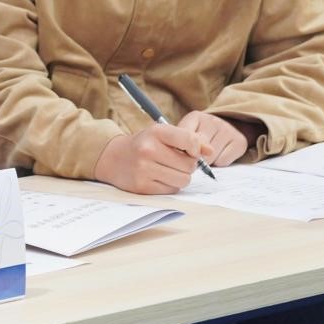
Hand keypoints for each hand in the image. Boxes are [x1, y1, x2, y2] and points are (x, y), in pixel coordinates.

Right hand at [93, 124, 212, 193]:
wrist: (113, 157)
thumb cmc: (144, 145)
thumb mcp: (162, 135)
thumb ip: (188, 140)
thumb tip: (211, 151)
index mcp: (156, 132)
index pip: (190, 140)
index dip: (196, 148)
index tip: (191, 150)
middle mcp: (148, 149)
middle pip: (190, 165)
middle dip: (187, 165)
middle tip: (173, 161)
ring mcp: (144, 169)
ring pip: (183, 180)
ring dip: (179, 177)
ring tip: (166, 170)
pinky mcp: (142, 187)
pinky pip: (172, 190)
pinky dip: (169, 186)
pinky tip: (157, 178)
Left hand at [177, 110, 248, 166]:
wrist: (231, 125)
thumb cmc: (202, 132)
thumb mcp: (188, 132)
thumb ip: (181, 142)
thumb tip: (182, 157)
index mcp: (195, 116)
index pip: (184, 137)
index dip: (182, 150)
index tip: (183, 155)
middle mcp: (212, 120)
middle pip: (198, 149)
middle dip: (194, 158)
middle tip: (195, 157)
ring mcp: (227, 130)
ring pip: (210, 157)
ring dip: (207, 162)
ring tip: (208, 154)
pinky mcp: (240, 141)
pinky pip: (223, 161)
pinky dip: (219, 163)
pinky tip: (219, 155)